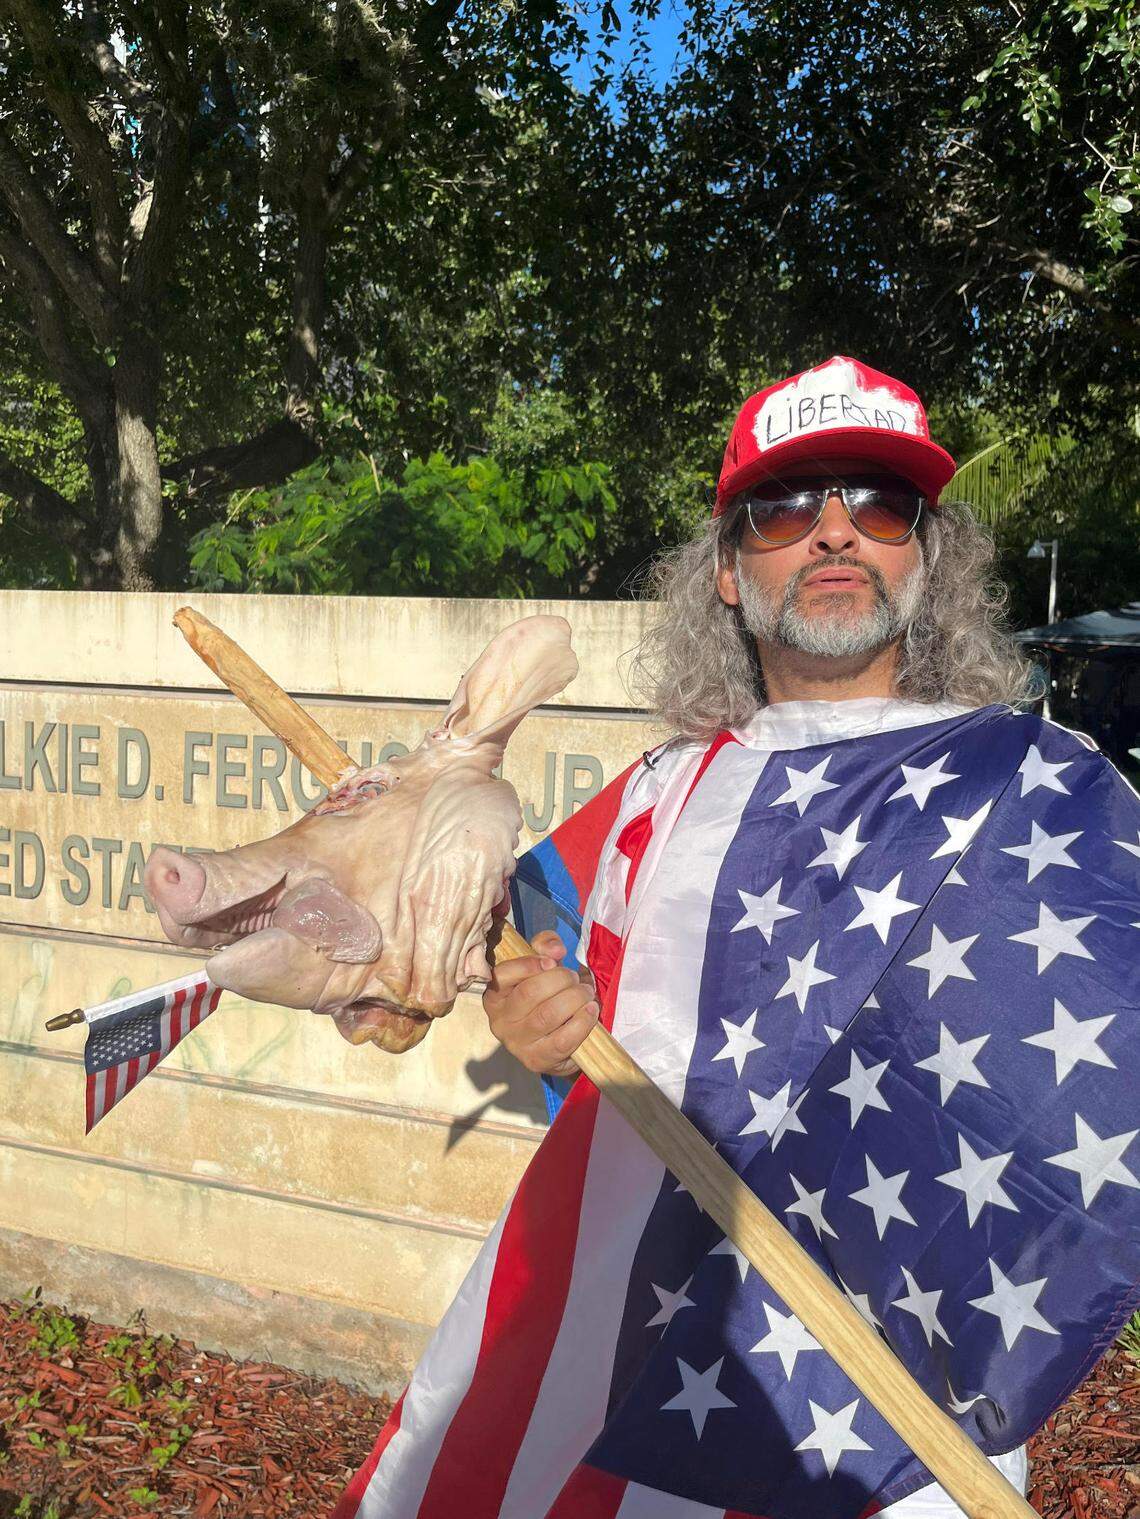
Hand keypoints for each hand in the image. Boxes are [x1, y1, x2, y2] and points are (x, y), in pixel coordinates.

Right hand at [482, 928, 598, 1077]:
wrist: (557, 1042)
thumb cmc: (546, 997)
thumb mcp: (541, 966)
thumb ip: (544, 947)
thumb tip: (555, 949)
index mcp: (495, 996)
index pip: (502, 975)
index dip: (529, 964)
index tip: (553, 961)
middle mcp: (500, 1021)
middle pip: (530, 993)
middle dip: (560, 980)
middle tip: (575, 978)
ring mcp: (517, 1044)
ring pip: (547, 1015)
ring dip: (574, 999)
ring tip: (586, 993)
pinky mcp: (537, 1061)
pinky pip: (562, 1040)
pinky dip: (582, 1022)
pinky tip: (591, 1011)